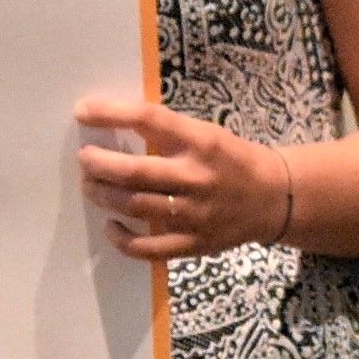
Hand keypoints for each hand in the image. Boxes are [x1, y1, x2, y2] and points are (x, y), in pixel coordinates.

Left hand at [72, 98, 291, 261]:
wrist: (276, 198)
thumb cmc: (231, 160)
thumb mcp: (206, 134)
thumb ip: (166, 133)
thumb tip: (111, 124)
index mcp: (200, 142)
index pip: (149, 120)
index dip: (111, 113)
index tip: (83, 111)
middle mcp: (196, 177)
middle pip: (133, 171)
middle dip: (97, 164)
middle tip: (84, 159)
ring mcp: (195, 214)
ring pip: (134, 206)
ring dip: (102, 195)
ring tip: (91, 185)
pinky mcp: (194, 244)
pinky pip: (148, 247)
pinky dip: (122, 238)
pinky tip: (111, 225)